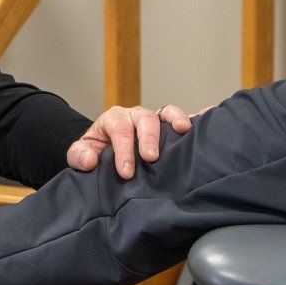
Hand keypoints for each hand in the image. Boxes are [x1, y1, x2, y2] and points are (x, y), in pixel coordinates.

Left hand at [68, 104, 197, 178]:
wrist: (103, 150)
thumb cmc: (95, 152)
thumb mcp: (80, 154)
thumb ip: (79, 156)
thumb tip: (89, 161)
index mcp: (113, 119)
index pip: (119, 128)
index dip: (123, 149)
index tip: (126, 171)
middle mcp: (135, 115)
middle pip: (144, 118)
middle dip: (149, 137)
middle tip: (151, 158)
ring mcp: (153, 120)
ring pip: (165, 112)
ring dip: (175, 119)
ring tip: (184, 131)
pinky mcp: (167, 128)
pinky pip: (181, 119)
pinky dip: (195, 118)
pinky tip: (207, 119)